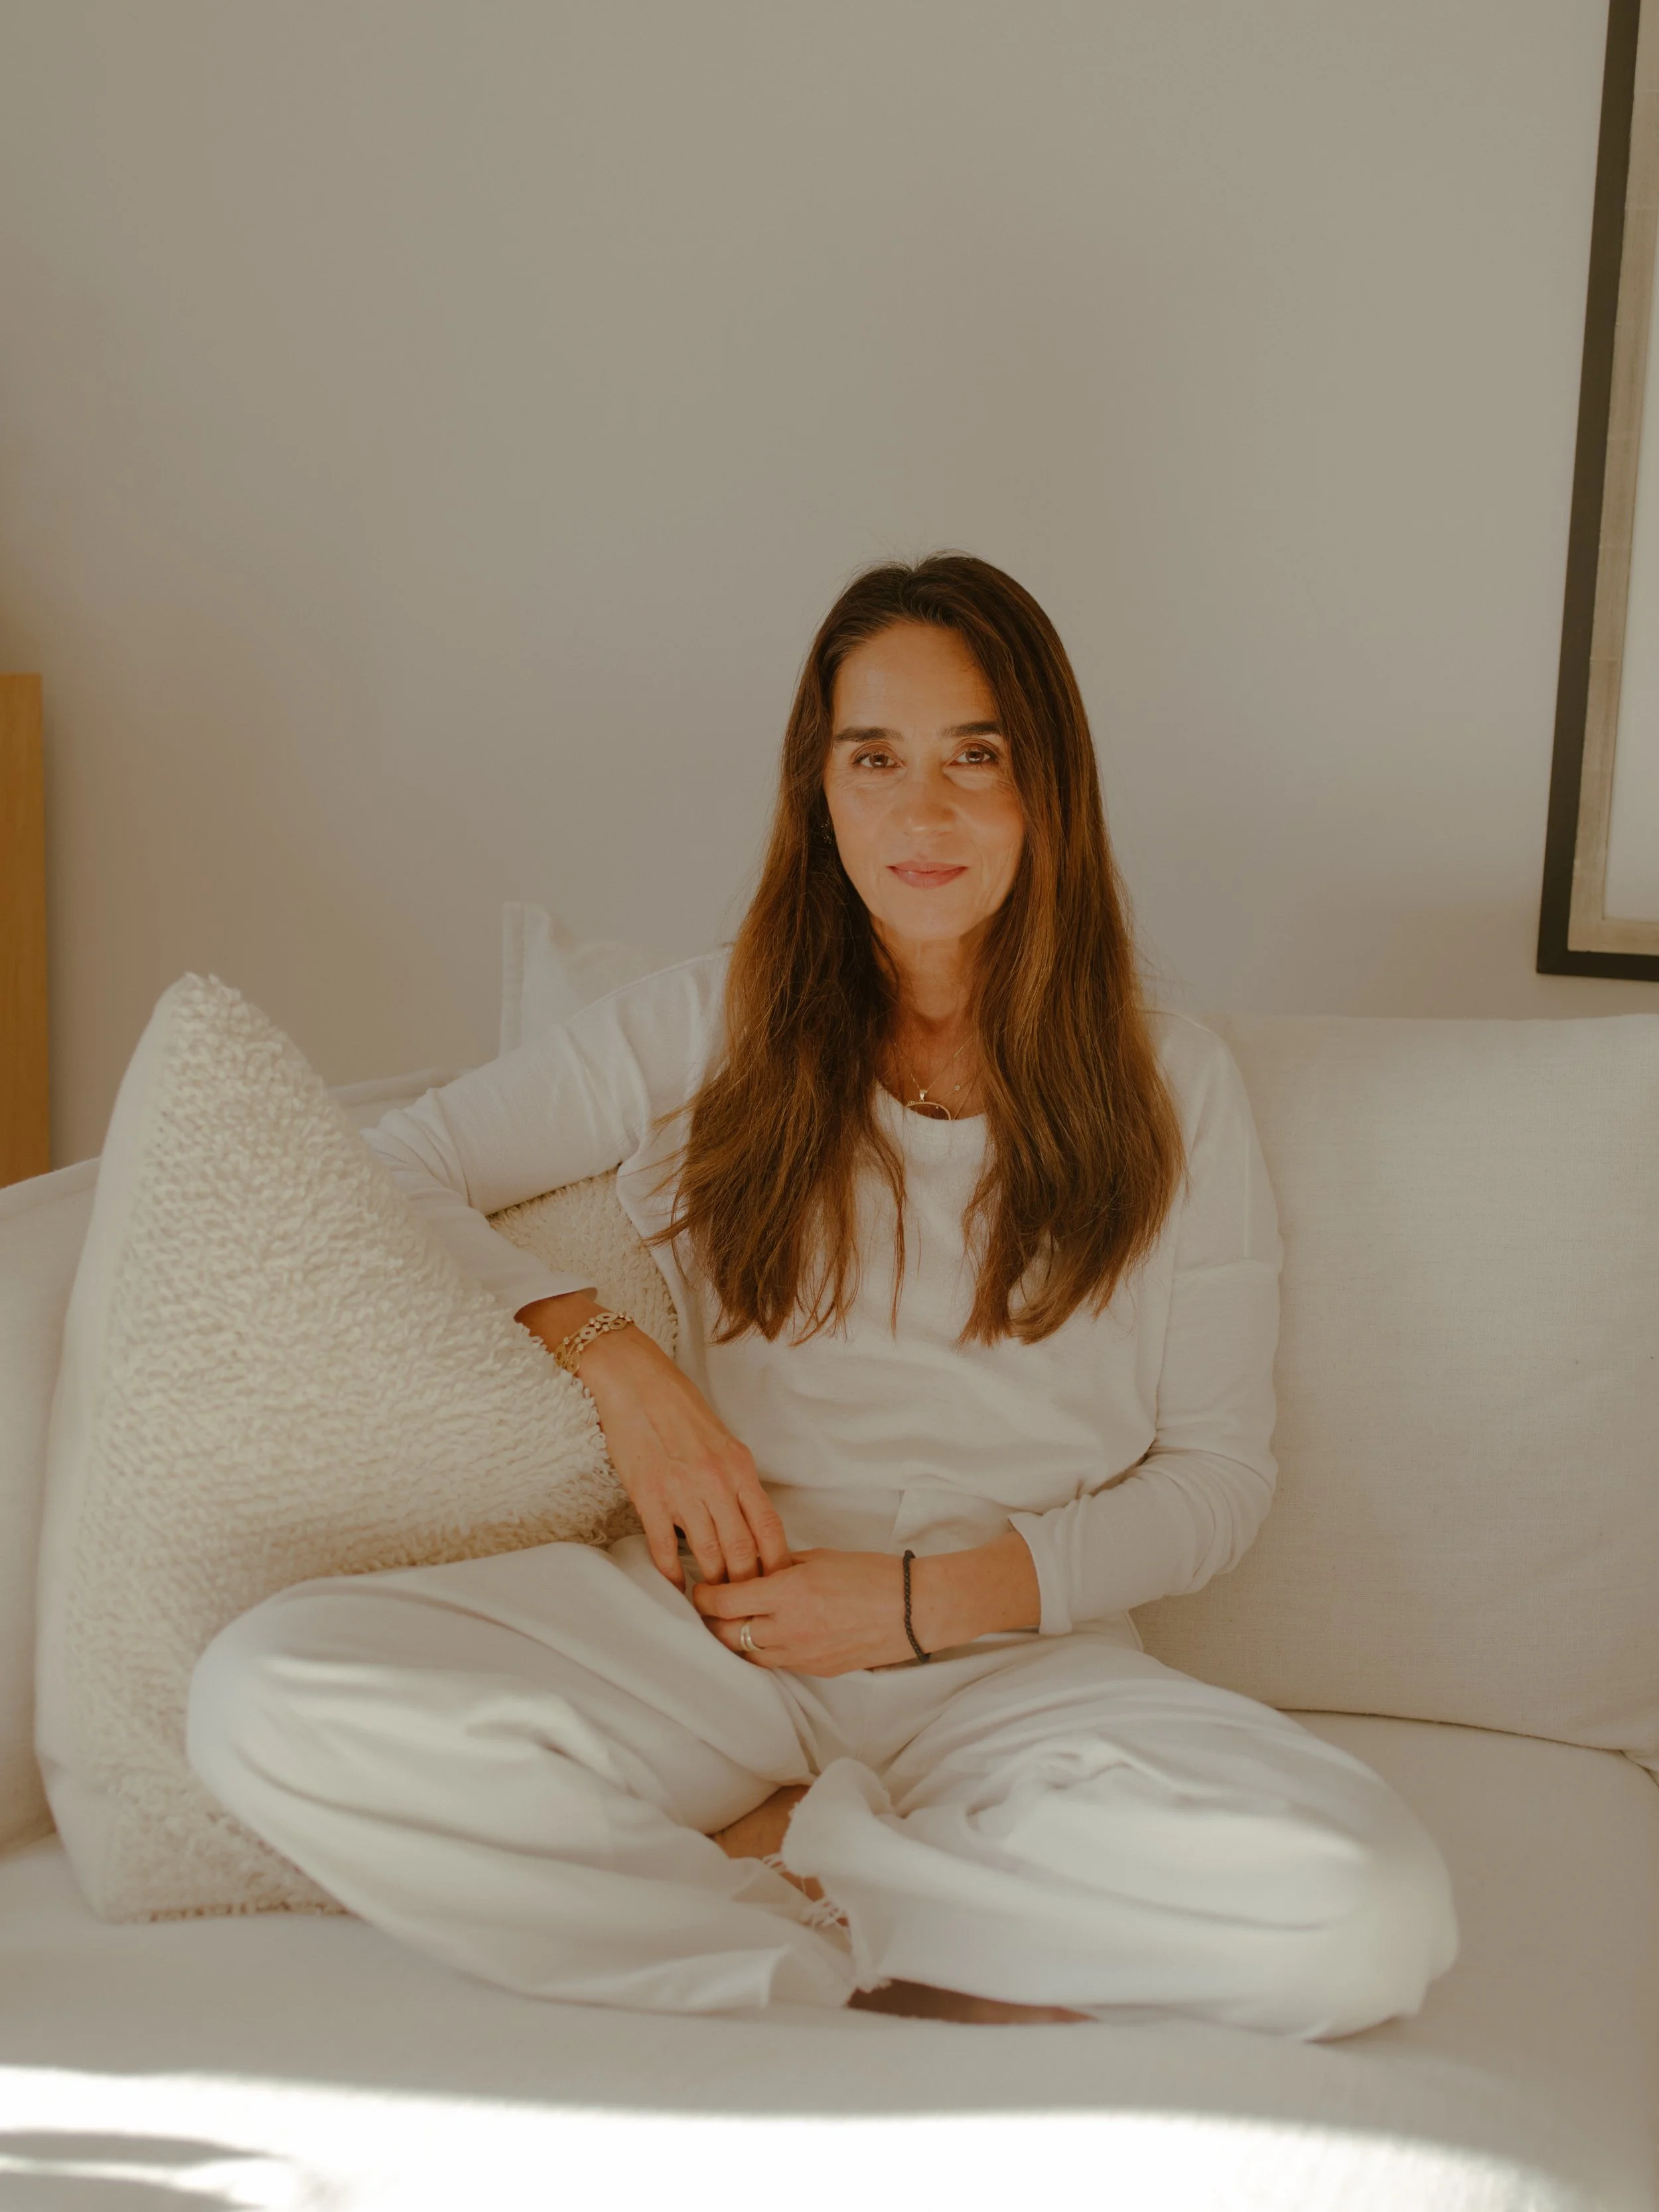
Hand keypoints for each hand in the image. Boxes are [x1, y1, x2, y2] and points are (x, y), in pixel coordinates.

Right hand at [515, 1293, 789, 1589]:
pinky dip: (672, 1575)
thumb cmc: (678, 1408)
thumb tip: (747, 1516)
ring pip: (708, 1554)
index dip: (776, 1564)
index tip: (776, 1585)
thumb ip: (736, 1479)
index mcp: (739, 1467)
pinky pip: (664, 1548)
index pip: (770, 1528)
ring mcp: (682, 1491)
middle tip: (746, 1604)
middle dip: (746, 1584)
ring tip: (714, 1601)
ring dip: (713, 1584)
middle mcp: (717, 1482)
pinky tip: (677, 1588)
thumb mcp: (722, 1441)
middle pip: (742, 1550)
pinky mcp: (649, 1497)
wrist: (635, 1382)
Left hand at [692, 1533, 1043, 1674]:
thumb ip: (781, 1565)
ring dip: (736, 1638)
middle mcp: (788, 1627)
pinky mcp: (815, 1670)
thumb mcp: (819, 1557)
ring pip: (747, 1654)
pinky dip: (765, 1650)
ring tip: (737, 1621)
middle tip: (711, 1606)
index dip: (704, 1595)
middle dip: (712, 1620)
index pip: (723, 1601)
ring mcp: (801, 1654)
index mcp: (787, 1591)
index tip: (702, 1587)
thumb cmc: (872, 1575)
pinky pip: (776, 1664)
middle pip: (725, 1633)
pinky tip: (771, 1633)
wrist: (913, 1610)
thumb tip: (753, 1569)